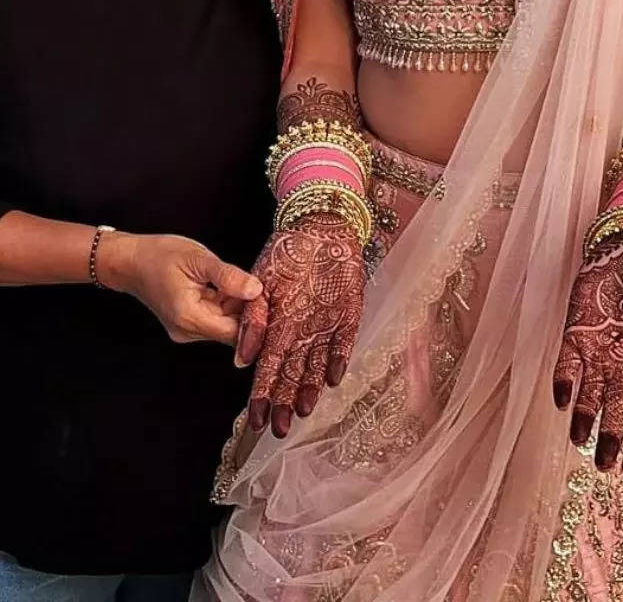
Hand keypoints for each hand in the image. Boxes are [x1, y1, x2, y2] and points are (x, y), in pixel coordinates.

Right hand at [99, 231, 261, 345]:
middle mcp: (187, 331)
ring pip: (225, 325)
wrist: (130, 260)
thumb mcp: (198, 259)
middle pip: (231, 331)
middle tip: (265, 286)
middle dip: (249, 311)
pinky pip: (215, 319)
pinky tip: (232, 286)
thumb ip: (228, 276)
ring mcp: (186, 329)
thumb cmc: (160, 255)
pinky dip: (226, 305)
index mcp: (189, 317)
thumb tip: (256, 290)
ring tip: (247, 282)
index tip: (270, 299)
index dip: (255, 319)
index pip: (234, 333)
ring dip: (238, 307)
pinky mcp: (187, 323)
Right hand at [234, 213, 364, 438]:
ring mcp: (324, 325)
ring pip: (315, 364)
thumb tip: (242, 358)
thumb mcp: (263, 279)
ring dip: (308, 388)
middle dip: (284, 402)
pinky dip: (337, 359)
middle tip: (280, 430)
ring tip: (303, 411)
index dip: (261, 394)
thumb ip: (253, 317)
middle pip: (290, 374)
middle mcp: (299, 331)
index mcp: (276, 326)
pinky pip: (343, 343)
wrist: (321, 224)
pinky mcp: (348, 316)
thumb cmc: (288, 249)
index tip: (256, 420)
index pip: (266, 368)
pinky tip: (332, 378)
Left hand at [553, 234, 622, 469]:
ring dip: (584, 416)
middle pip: (616, 406)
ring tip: (579, 440)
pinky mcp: (576, 332)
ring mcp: (598, 349)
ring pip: (590, 391)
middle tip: (603, 464)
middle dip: (609, 435)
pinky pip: (567, 361)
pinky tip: (561, 399)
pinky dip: (564, 380)